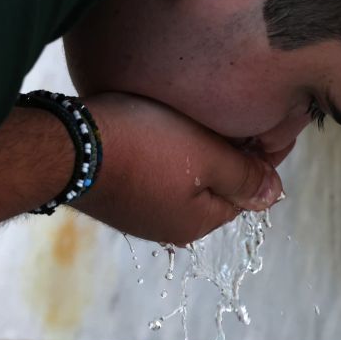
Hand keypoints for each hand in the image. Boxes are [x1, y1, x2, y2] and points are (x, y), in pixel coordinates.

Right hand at [72, 92, 283, 244]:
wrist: (65, 147)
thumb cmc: (142, 147)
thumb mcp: (206, 157)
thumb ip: (244, 176)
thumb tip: (275, 195)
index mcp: (198, 222)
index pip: (246, 191)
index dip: (261, 155)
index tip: (271, 123)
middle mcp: (168, 226)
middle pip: (214, 186)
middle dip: (227, 154)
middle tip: (236, 112)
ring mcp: (137, 213)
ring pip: (183, 179)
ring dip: (195, 152)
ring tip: (198, 115)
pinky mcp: (114, 195)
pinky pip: (154, 174)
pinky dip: (165, 155)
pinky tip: (161, 128)